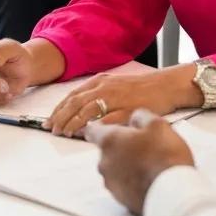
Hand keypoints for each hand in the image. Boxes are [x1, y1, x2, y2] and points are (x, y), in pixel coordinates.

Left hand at [46, 65, 199, 136]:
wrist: (166, 85)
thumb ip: (99, 96)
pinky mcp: (128, 109)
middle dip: (61, 117)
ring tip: (64, 133)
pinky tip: (87, 134)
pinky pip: (108, 119)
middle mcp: (105, 87)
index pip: (73, 95)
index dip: (59, 108)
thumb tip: (82, 113)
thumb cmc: (143, 88)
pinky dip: (96, 126)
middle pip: (76, 102)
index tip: (49, 120)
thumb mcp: (116, 86)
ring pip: (87, 110)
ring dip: (73, 123)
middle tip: (52, 129)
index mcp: (101, 81)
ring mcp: (116, 98)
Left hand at [87, 109, 194, 215]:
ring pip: (114, 168)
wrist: (172, 194)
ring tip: (149, 164)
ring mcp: (111, 184)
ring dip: (126, 164)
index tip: (113, 127)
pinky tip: (149, 178)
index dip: (102, 126)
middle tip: (143, 145)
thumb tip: (134, 118)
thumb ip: (140, 116)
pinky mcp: (120, 200)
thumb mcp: (157, 124)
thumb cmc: (164, 156)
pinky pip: (123, 185)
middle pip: (106, 150)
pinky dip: (131, 180)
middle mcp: (104, 163)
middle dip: (121, 147)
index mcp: (109, 141)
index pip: (93, 130)